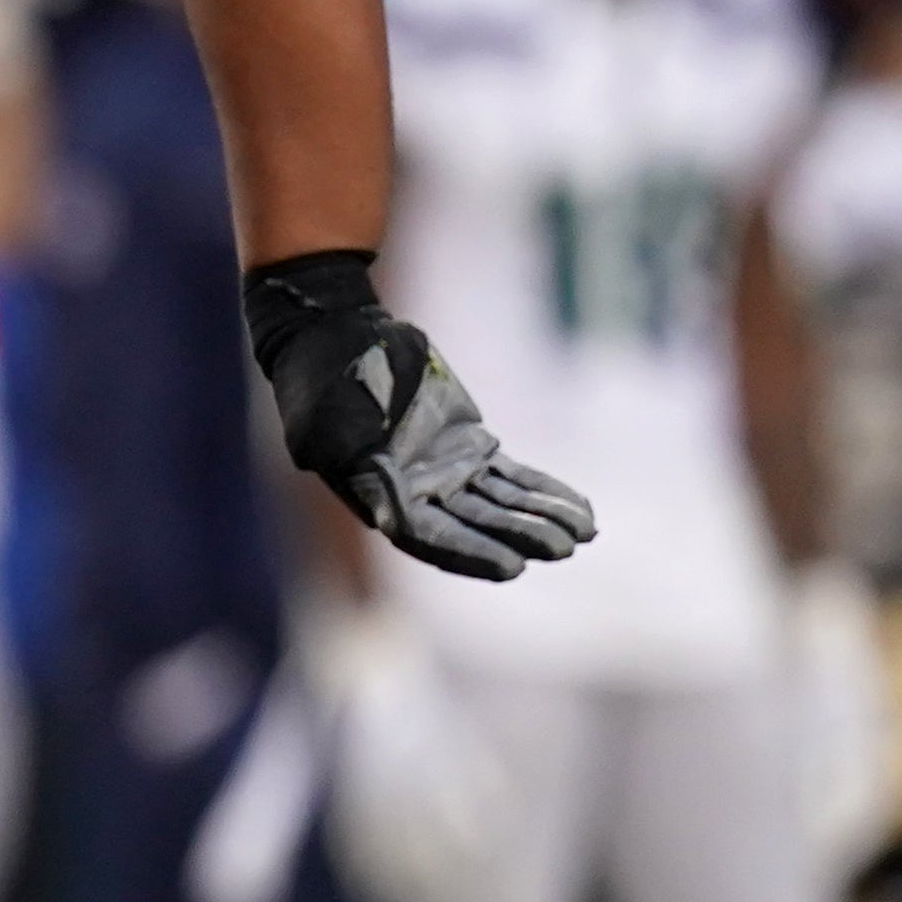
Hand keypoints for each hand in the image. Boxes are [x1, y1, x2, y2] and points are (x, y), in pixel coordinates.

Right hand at [246, 252, 593, 580]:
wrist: (332, 336)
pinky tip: (579, 510)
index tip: (514, 566)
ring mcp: (446, 470)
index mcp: (379, 499)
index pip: (432, 540)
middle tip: (562, 547)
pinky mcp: (469, 445)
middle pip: (477, 528)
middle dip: (520, 537)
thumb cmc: (318, 381)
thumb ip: (355, 470)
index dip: (473, 555)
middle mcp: (417, 494)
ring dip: (540, 519)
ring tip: (584, 531)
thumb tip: (386, 519)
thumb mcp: (323, 425)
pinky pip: (513, 477)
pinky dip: (543, 493)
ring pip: (502, 505)